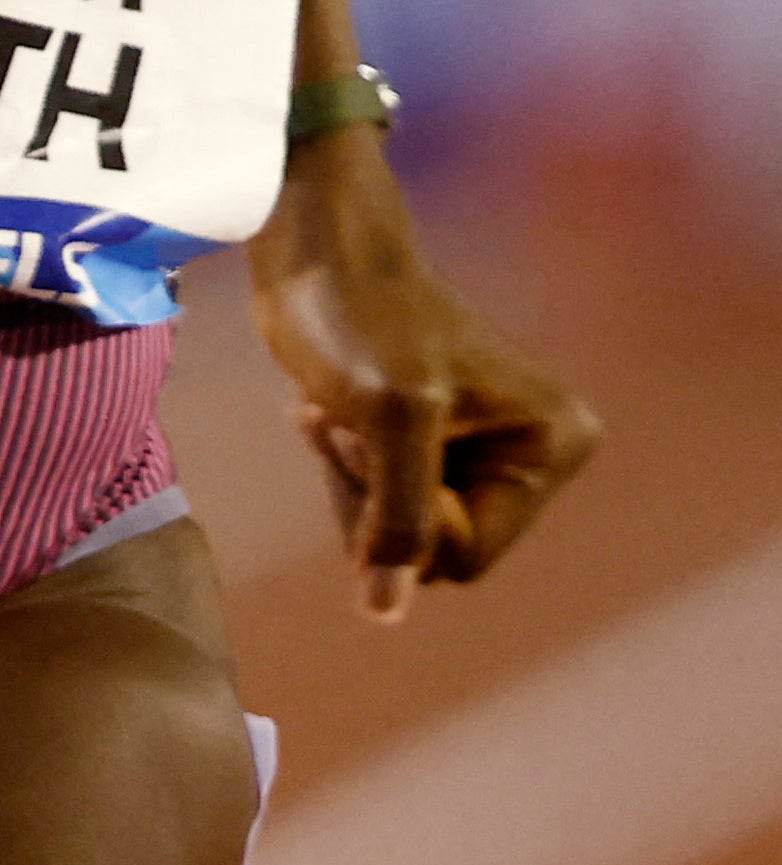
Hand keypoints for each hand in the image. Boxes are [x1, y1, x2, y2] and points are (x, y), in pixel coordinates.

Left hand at [252, 144, 599, 617]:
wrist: (312, 250)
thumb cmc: (358, 316)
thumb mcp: (389, 419)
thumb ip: (400, 520)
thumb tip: (384, 613)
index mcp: (552, 447)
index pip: (466, 555)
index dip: (406, 515)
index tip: (372, 433)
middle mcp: (527, 456)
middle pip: (433, 551)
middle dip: (371, 495)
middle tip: (348, 419)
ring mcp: (475, 455)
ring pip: (398, 532)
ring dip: (348, 478)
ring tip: (337, 410)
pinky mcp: (423, 445)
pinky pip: (377, 502)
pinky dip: (340, 466)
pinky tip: (328, 411)